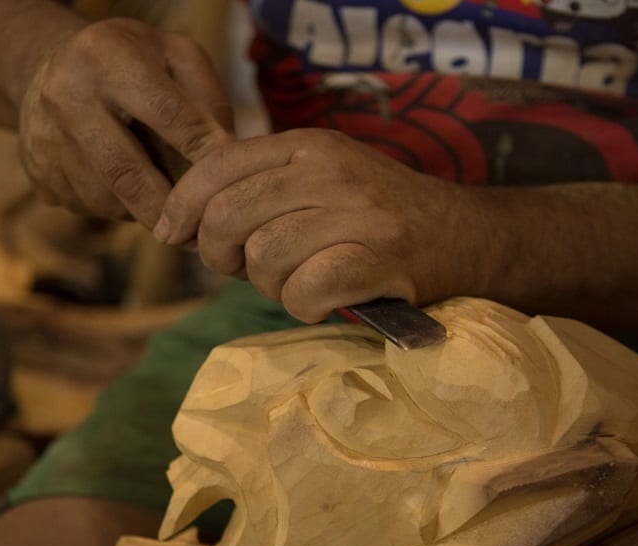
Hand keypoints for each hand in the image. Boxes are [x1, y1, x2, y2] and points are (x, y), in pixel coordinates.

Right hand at [19, 18, 233, 225]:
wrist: (50, 67)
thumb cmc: (129, 62)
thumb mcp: (173, 54)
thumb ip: (207, 96)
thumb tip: (226, 156)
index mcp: (104, 56)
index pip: (166, 113)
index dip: (202, 150)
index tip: (229, 179)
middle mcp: (66, 96)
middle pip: (127, 173)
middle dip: (170, 209)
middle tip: (202, 232)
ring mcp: (45, 138)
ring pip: (107, 199)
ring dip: (144, 212)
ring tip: (169, 205)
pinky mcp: (38, 172)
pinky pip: (88, 207)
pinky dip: (119, 209)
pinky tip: (131, 192)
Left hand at [155, 129, 485, 322]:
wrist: (466, 237)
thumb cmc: (376, 219)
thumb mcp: (319, 181)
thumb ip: (258, 190)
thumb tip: (182, 224)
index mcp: (306, 145)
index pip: (216, 165)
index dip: (182, 205)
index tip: (172, 234)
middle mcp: (328, 169)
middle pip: (228, 216)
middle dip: (221, 256)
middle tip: (249, 270)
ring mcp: (356, 211)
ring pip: (263, 259)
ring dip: (272, 287)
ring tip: (302, 284)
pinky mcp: (378, 257)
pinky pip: (303, 292)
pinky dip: (304, 308)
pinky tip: (324, 303)